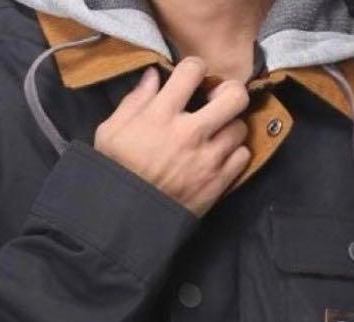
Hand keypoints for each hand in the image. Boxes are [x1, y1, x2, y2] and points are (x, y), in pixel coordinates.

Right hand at [94, 58, 251, 216]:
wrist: (125, 220)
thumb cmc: (115, 173)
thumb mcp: (111, 132)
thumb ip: (134, 101)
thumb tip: (153, 76)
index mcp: (162, 114)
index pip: (194, 69)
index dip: (195, 69)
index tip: (192, 79)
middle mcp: (190, 133)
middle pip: (234, 96)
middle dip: (228, 93)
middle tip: (217, 101)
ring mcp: (208, 159)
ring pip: (240, 127)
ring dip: (230, 127)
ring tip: (216, 134)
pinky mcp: (218, 183)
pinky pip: (242, 156)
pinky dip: (234, 154)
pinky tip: (219, 156)